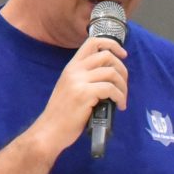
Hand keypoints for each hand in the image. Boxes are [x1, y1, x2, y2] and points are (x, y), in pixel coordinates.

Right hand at [31, 36, 127, 153]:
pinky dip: (120, 97)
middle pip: (107, 56)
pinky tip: (120, 106)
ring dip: (123, 86)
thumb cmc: (63, 113)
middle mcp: (74, 70)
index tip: (123, 55)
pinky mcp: (84, 94)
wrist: (50, 130)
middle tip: (123, 85)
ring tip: (122, 99)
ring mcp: (78, 81)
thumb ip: (86, 77)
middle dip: (122, 70)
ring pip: (112, 73)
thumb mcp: (72, 88)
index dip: (112, 45)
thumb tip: (111, 73)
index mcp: (72, 66)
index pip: (92, 42)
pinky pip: (111, 89)